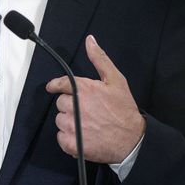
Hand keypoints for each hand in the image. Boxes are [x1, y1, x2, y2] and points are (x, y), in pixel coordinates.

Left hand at [46, 35, 145, 163]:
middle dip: (70, 105)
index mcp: (84, 89)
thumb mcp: (116, 80)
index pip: (60, 84)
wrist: (131, 139)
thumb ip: (100, 59)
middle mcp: (75, 106)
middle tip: (86, 110)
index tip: (52, 87)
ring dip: (69, 122)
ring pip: (60, 120)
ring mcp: (72, 126)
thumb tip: (90, 41)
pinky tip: (82, 136)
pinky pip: (60, 138)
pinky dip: (68, 138)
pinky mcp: (72, 143)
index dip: (55, 85)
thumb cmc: (124, 109)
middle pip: (60, 103)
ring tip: (86, 124)